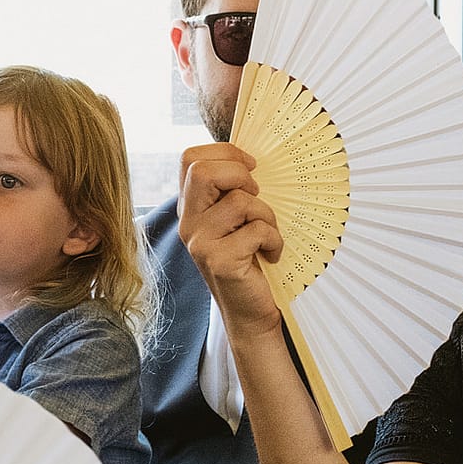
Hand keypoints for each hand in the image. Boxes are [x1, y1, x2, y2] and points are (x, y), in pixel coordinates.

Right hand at [177, 144, 284, 342]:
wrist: (249, 311)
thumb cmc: (249, 259)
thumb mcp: (235, 220)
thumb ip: (231, 191)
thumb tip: (250, 158)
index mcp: (190, 207)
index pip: (190, 158)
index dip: (225, 152)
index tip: (250, 168)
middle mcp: (188, 222)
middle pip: (203, 171)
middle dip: (241, 175)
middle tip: (256, 196)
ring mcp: (200, 242)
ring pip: (241, 201)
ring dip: (267, 216)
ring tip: (266, 236)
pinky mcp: (219, 260)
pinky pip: (257, 229)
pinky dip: (274, 240)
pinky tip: (270, 255)